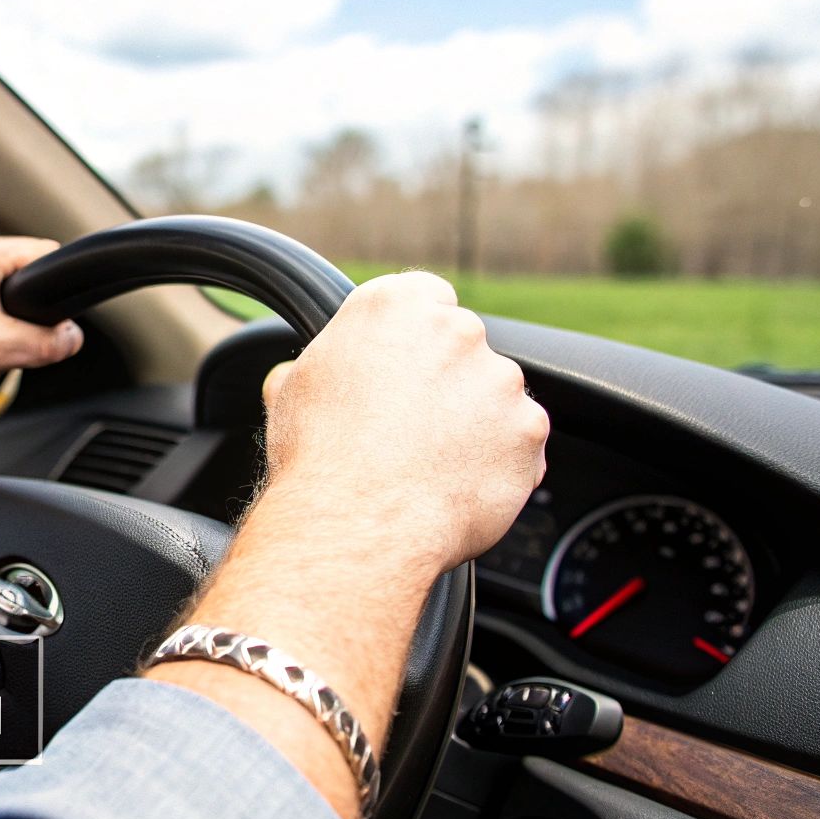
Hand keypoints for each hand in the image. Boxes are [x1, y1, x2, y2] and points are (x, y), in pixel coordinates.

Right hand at [260, 270, 548, 574]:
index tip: (403, 369)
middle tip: (410, 428)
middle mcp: (455, 329)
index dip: (413, 339)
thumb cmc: (320, 456)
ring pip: (494, 396)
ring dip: (475, 423)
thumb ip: (317, 368)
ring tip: (430, 466)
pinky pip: (521, 444)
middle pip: (462, 347)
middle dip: (446, 382)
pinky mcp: (528, 428)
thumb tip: (290, 376)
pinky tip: (457, 486)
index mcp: (394, 305)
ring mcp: (499, 379)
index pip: (423, 298)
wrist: (359, 520)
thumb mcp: (291, 393)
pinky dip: (500, 463)